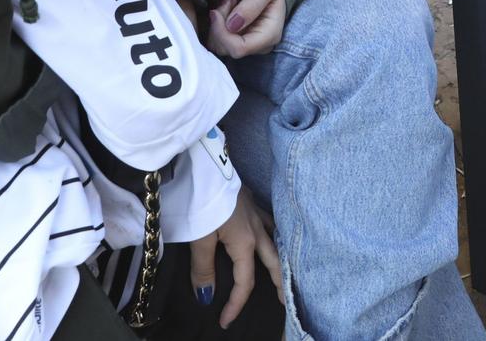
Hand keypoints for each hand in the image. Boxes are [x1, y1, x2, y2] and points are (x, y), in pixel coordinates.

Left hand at [191, 190, 281, 326]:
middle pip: (273, 262)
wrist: (207, 165)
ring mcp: (255, 212)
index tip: (225, 321)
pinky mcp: (249, 199)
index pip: (245, 281)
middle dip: (280, 282)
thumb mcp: (200, 238)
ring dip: (281, 256)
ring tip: (285, 267)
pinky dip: (273, 230)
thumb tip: (207, 298)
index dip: (236, 304)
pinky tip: (270, 230)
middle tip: (285, 300)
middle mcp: (256, 229)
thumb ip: (204, 269)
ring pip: (275, 239)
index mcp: (245, 242)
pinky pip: (268, 220)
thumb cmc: (203, 201)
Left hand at [207, 0, 285, 58]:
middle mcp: (259, 45)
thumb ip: (252, 5)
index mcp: (270, 35)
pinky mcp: (239, 38)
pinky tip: (224, 10)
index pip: (239, 48)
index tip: (216, 11)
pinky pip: (219, 40)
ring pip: (220, 46)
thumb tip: (232, 25)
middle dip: (219, 26)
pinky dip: (216, 26)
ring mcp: (249, 43)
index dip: (222, 33)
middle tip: (226, 2)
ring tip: (227, 4)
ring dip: (217, 25)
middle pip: (227, 49)